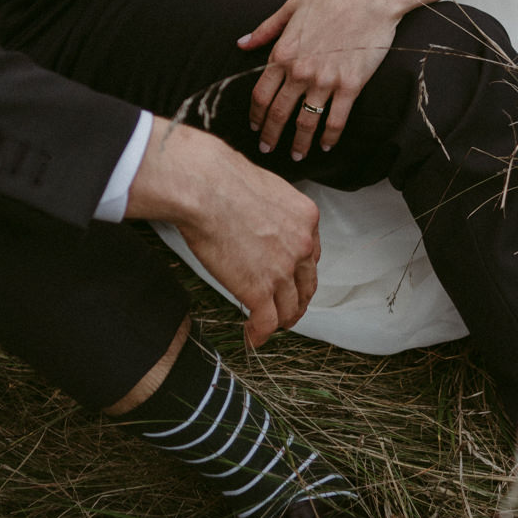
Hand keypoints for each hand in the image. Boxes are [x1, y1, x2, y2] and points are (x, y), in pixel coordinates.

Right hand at [126, 118, 319, 346]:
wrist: (206, 188)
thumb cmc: (222, 179)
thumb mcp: (263, 188)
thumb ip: (269, 209)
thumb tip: (254, 217)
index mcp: (305, 218)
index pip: (312, 254)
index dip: (301, 272)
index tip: (292, 279)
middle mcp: (301, 245)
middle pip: (306, 284)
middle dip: (297, 300)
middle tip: (288, 310)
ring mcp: (282, 270)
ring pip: (290, 307)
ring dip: (281, 320)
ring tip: (270, 327)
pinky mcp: (259, 290)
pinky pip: (266, 321)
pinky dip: (260, 334)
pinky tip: (252, 338)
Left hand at [238, 0, 407, 160]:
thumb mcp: (291, 8)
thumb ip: (265, 30)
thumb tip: (241, 44)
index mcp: (282, 54)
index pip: (260, 95)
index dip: (255, 116)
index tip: (254, 127)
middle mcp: (300, 72)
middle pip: (278, 114)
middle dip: (270, 135)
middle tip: (266, 149)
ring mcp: (325, 81)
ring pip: (306, 122)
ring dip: (299, 143)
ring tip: (296, 156)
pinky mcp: (350, 86)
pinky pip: (336, 121)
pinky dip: (329, 138)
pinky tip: (326, 146)